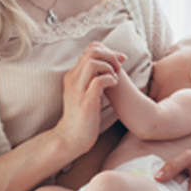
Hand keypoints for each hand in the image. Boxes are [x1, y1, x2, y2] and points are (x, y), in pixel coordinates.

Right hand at [53, 42, 124, 156]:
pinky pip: (99, 82)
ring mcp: (78, 90)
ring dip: (109, 67)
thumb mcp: (83, 93)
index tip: (119, 60)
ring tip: (115, 78)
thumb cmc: (81, 117)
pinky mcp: (85, 102)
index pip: (89, 51)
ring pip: (93, 64)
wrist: (71, 138)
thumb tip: (106, 67)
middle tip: (119, 67)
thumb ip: (90, 79)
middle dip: (110, 56)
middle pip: (91, 53)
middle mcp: (73, 80)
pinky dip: (110, 80)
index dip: (107, 51)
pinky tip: (114, 86)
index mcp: (73, 76)